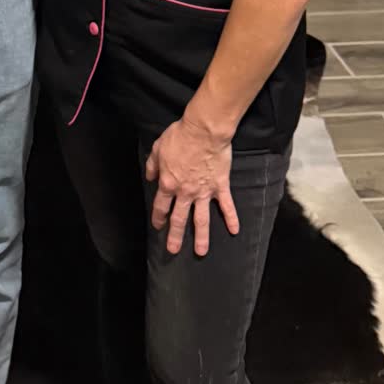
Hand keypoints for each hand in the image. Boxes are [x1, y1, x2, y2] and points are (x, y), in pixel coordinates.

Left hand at [146, 115, 238, 257]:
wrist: (203, 131)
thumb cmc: (179, 137)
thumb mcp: (157, 148)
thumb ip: (152, 165)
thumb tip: (149, 177)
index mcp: (168, 184)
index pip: (161, 206)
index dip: (158, 217)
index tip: (158, 226)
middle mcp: (185, 192)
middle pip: (179, 219)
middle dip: (175, 236)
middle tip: (173, 250)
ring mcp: (204, 192)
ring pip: (202, 219)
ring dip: (201, 237)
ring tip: (201, 251)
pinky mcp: (220, 186)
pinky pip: (227, 206)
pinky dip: (231, 218)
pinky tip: (235, 231)